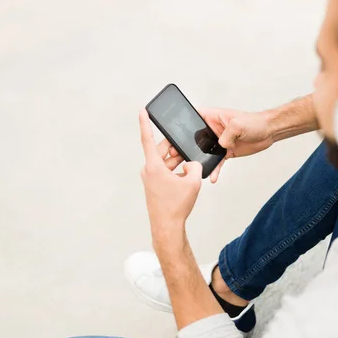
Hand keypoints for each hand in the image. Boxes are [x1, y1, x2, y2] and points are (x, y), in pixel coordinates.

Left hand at [139, 110, 201, 241]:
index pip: (148, 138)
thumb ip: (195, 166)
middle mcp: (149, 170)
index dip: (145, 122)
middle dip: (176, 148)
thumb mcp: (192, 182)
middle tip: (187, 148)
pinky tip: (187, 179)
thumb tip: (191, 164)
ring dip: (178, 162)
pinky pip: (166, 171)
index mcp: (154, 165)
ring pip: (166, 161)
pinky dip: (176, 171)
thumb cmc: (175, 206)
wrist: (167, 226)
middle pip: (163, 150)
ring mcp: (150, 178)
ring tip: (190, 169)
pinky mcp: (154, 185)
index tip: (142, 110)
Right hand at [165, 108, 274, 182]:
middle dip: (184, 146)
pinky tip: (211, 178)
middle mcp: (213, 129)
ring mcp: (219, 141)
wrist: (269, 132)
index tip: (171, 134)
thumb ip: (228, 133)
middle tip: (174, 156)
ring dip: (196, 160)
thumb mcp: (239, 124)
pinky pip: (216, 162)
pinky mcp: (226, 152)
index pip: (192, 117)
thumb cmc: (254, 122)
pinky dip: (214, 170)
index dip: (181, 124)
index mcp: (213, 117)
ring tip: (188, 170)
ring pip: (203, 152)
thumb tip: (221, 144)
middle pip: (193, 137)